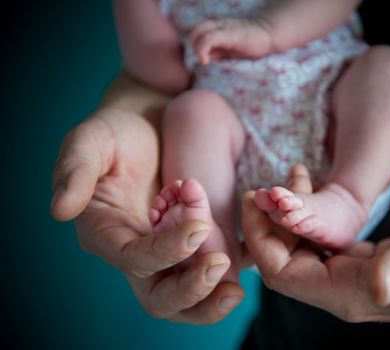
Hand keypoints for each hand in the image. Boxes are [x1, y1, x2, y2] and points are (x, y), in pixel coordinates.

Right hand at [51, 76, 243, 323]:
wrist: (149, 126)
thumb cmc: (116, 132)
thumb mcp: (90, 142)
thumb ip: (75, 172)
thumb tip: (60, 210)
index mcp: (106, 233)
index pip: (134, 259)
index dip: (165, 251)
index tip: (199, 227)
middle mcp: (134, 251)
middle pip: (158, 296)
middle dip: (189, 291)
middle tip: (221, 270)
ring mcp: (163, 251)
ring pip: (183, 297)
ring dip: (210, 300)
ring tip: (237, 290)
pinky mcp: (188, 245)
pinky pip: (205, 274)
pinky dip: (225, 279)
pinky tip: (248, 266)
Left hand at [191, 18, 272, 63]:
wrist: (269, 34)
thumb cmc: (252, 43)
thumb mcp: (230, 49)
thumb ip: (217, 52)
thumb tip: (204, 59)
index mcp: (219, 28)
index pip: (199, 31)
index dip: (195, 45)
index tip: (202, 59)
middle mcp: (219, 25)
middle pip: (196, 29)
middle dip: (193, 44)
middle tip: (202, 58)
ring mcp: (224, 28)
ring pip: (200, 31)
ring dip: (196, 47)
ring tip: (204, 59)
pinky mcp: (229, 34)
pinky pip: (209, 38)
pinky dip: (202, 49)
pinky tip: (206, 60)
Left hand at [242, 166, 389, 320]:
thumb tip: (380, 285)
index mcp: (349, 293)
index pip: (282, 274)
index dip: (261, 238)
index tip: (256, 199)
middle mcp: (340, 289)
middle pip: (280, 260)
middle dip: (266, 223)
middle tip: (264, 184)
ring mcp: (346, 277)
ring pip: (295, 249)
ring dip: (286, 215)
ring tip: (291, 176)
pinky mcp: (354, 263)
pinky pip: (315, 242)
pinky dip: (306, 216)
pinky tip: (310, 188)